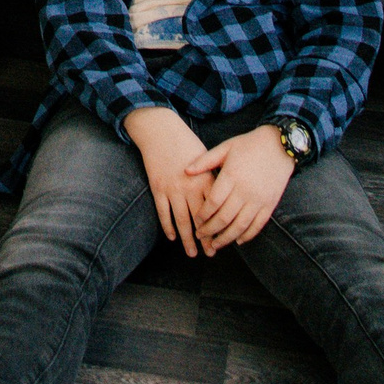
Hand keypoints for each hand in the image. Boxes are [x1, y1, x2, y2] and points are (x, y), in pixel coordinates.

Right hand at [123, 104, 213, 256]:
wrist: (160, 130)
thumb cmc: (185, 142)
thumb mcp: (205, 156)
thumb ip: (214, 176)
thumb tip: (225, 194)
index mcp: (205, 179)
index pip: (215, 209)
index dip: (220, 226)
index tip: (224, 238)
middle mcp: (190, 187)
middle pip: (200, 219)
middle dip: (206, 239)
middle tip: (211, 253)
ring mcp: (172, 189)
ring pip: (182, 220)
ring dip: (187, 239)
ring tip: (193, 253)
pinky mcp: (158, 188)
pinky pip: (163, 212)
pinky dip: (168, 226)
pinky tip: (172, 237)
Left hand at [185, 124, 294, 251]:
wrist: (279, 146)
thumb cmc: (249, 145)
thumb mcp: (225, 148)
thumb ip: (205, 161)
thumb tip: (185, 171)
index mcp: (231, 176)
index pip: (213, 202)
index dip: (203, 214)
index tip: (196, 221)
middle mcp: (245, 191)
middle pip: (224, 218)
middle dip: (210, 230)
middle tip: (201, 237)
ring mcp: (258, 200)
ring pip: (240, 226)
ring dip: (226, 238)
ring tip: (215, 244)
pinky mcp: (270, 205)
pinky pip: (257, 225)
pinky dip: (247, 235)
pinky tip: (238, 241)